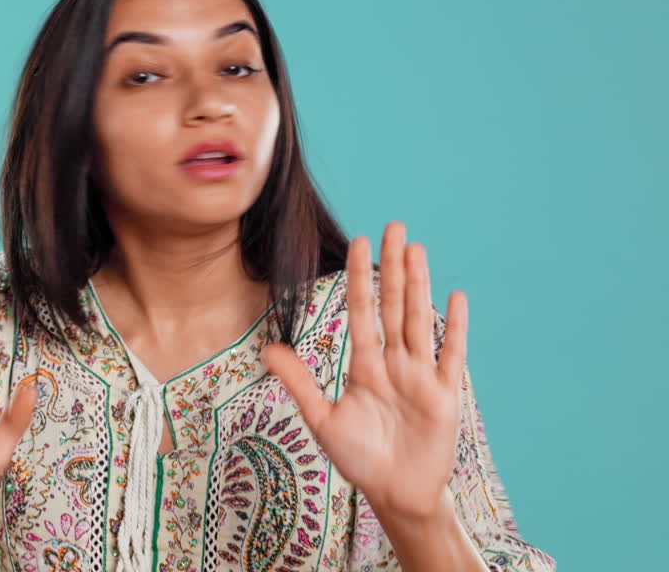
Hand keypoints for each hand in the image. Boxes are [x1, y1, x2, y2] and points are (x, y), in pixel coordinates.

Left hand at [260, 221, 467, 521]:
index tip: (360, 241)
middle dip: (392, 267)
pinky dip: (455, 328)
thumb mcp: (323, 420)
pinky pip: (450, 356)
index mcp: (364, 365)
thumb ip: (299, 383)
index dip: (360, 277)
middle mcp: (393, 363)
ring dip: (419, 285)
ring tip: (416, 249)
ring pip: (419, 321)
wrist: (396, 495)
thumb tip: (267, 350)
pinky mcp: (444, 396)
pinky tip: (455, 296)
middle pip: (394, 305)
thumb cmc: (360, 459)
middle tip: (394, 226)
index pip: (362, 311)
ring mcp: (420, 377)